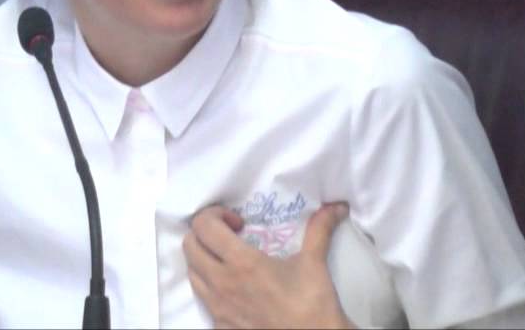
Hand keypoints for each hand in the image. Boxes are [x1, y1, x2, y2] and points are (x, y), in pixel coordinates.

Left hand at [183, 203, 353, 328]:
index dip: (215, 215)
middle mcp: (221, 284)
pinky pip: (203, 300)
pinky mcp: (220, 327)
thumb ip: (319, 228)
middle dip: (205, 234)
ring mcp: (218, 309)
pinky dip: (210, 287)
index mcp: (241, 263)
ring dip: (204, 260)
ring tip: (229, 261)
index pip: (204, 226)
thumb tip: (335, 206)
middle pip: (189, 246)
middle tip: (230, 237)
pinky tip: (234, 288)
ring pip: (192, 273)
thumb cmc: (312, 304)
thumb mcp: (314, 262)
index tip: (239, 223)